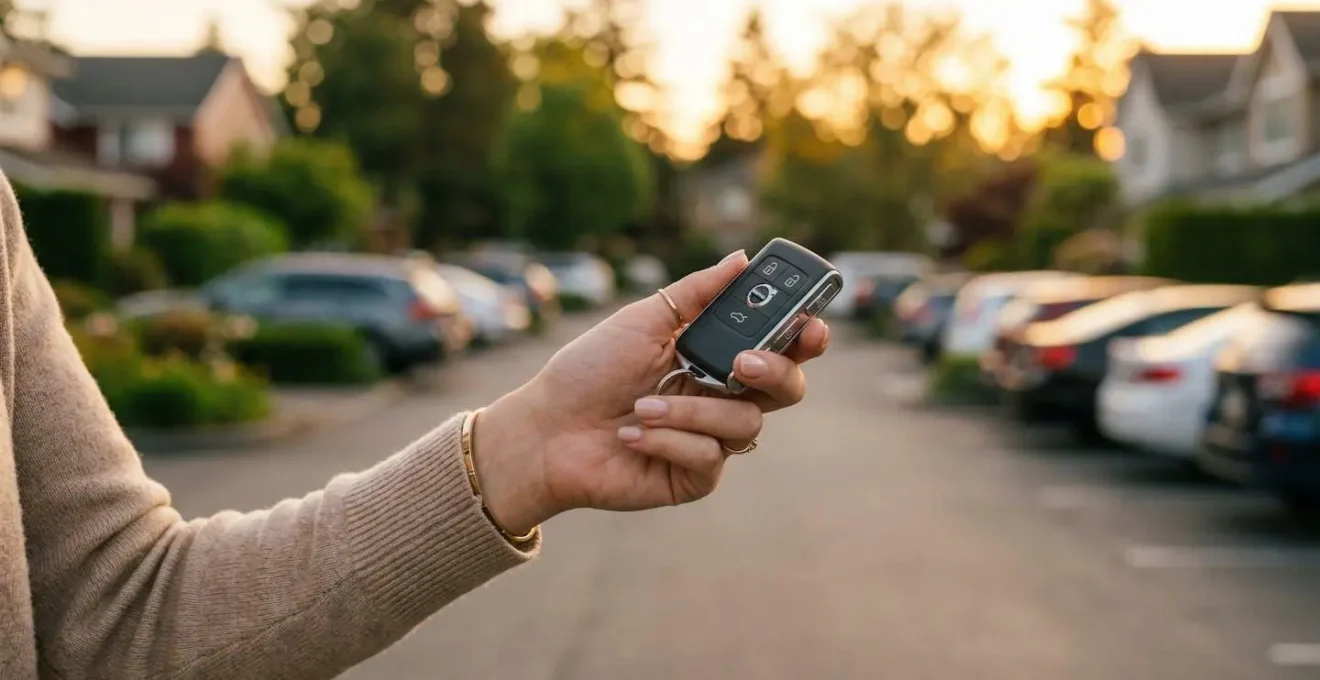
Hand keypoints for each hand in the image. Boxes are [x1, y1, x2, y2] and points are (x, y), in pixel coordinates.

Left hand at [472, 250, 830, 534]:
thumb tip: (741, 258)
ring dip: (691, 411)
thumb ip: (695, 293)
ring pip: (745, 424)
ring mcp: (710, 440)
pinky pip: (710, 458)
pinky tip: (632, 436)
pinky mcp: (692, 477)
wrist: (546, 429)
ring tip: (642, 406)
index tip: (811, 326)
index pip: (778, 347)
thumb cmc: (588, 371)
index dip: (805, 338)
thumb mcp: (642, 320)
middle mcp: (721, 397)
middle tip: (741, 363)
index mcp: (716, 357)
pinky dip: (669, 441)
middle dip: (774, 372)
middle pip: (786, 389)